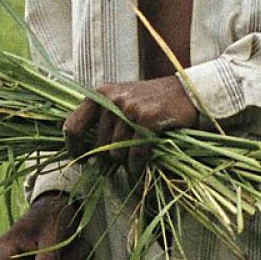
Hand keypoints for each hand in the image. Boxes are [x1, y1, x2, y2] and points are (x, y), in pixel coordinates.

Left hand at [62, 76, 202, 168]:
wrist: (187, 93)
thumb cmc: (150, 101)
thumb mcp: (121, 101)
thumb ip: (101, 117)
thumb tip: (81, 147)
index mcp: (100, 93)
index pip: (73, 125)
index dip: (73, 146)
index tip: (78, 158)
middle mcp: (112, 99)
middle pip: (98, 145)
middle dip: (109, 156)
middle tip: (124, 156)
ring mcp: (129, 108)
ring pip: (116, 152)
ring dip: (126, 161)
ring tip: (136, 156)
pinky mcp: (147, 118)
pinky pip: (135, 154)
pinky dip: (137, 165)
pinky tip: (140, 167)